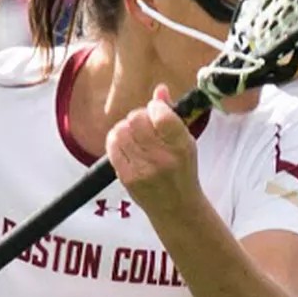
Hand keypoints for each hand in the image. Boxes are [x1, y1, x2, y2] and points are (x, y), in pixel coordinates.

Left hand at [107, 85, 203, 219]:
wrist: (176, 207)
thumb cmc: (181, 170)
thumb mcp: (185, 142)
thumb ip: (171, 115)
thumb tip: (159, 89)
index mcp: (181, 145)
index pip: (161, 114)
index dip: (154, 107)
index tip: (156, 111)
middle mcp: (162, 157)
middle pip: (136, 119)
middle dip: (138, 116)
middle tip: (143, 124)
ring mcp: (143, 168)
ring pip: (121, 131)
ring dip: (125, 127)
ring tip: (134, 135)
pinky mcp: (127, 177)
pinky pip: (112, 147)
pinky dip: (115, 140)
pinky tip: (124, 144)